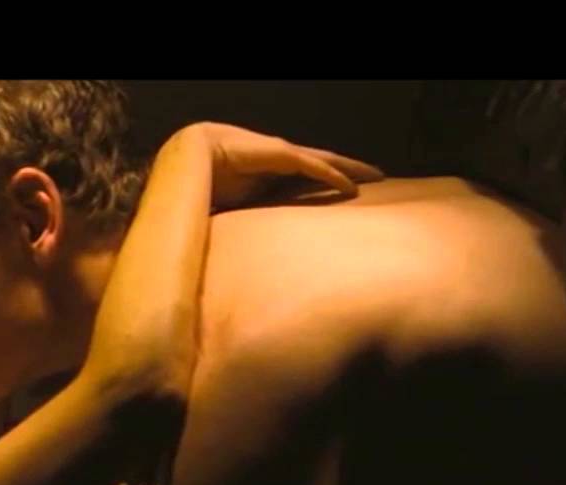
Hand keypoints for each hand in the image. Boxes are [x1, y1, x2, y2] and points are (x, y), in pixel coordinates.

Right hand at [187, 122, 384, 209]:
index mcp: (270, 171)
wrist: (188, 159)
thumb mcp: (236, 205)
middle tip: (377, 176)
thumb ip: (251, 221)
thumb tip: (253, 249)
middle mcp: (280, 159)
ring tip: (376, 176)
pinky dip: (333, 177)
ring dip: (351, 169)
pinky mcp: (280, 153)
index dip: (328, 180)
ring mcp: (281, 154)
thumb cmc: (206, 184)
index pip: (307, 175)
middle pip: (324, 164)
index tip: (348, 191)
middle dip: (351, 169)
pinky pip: (313, 167)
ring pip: (326, 162)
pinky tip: (352, 186)